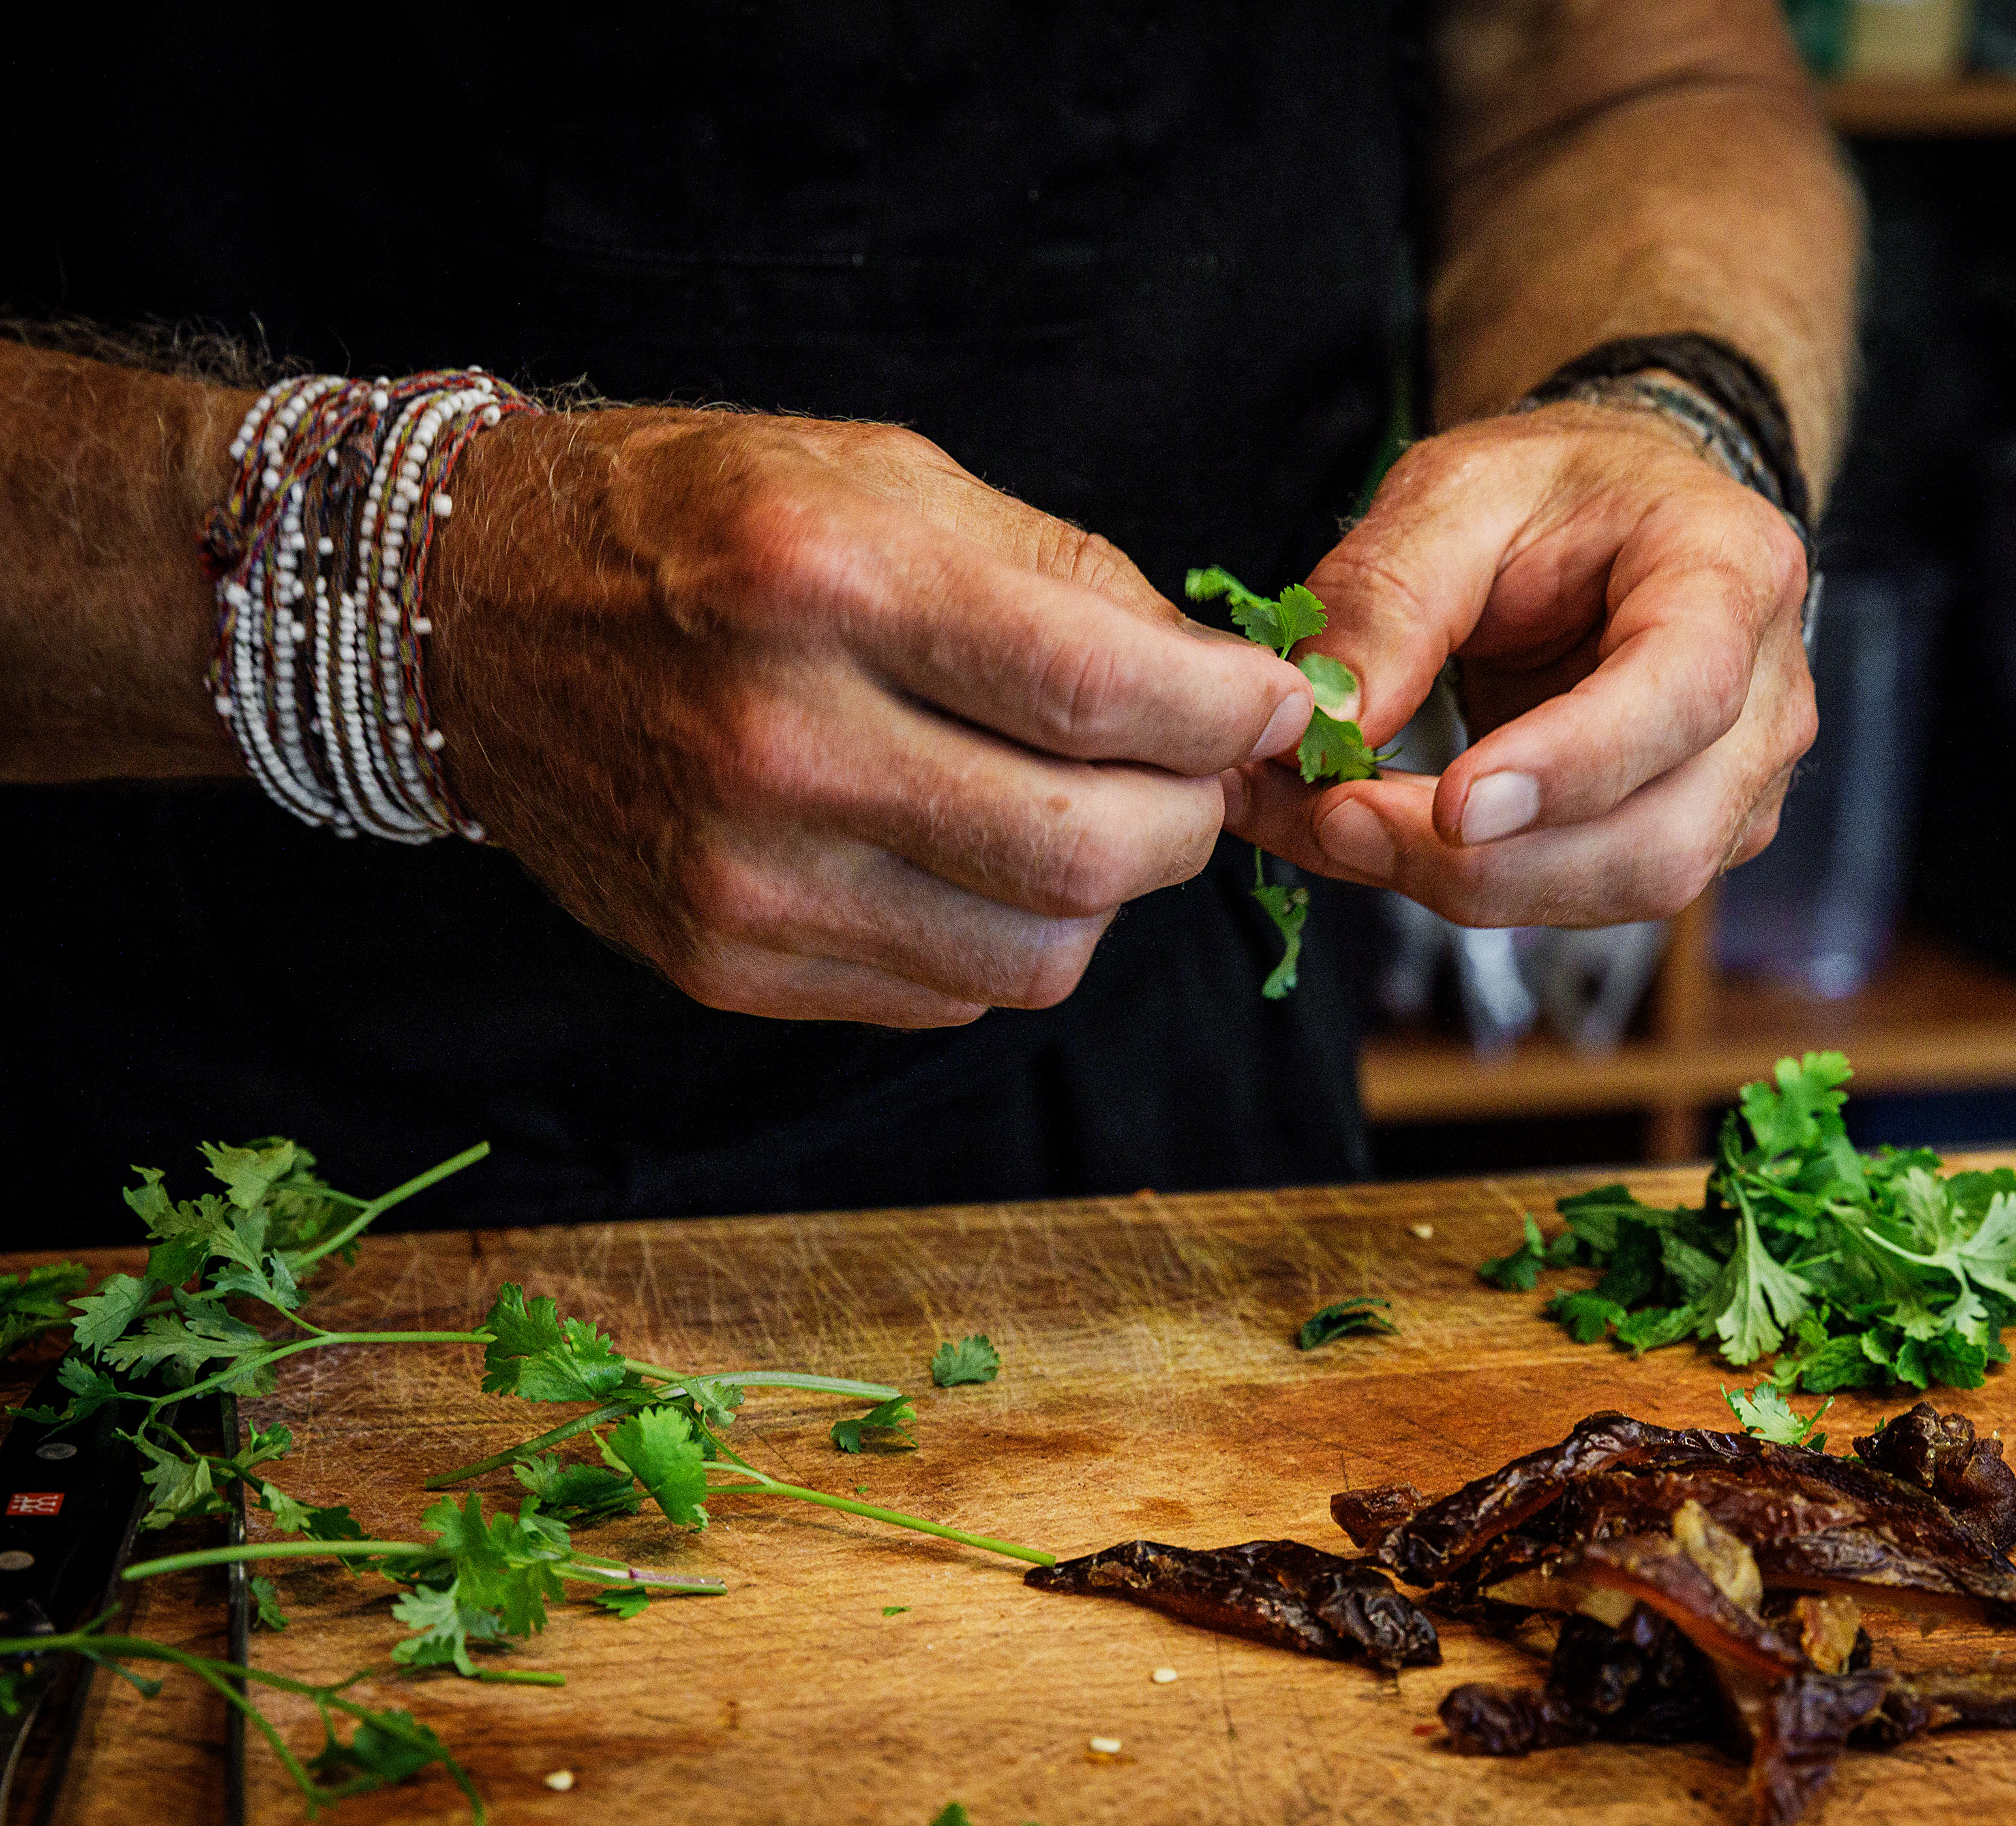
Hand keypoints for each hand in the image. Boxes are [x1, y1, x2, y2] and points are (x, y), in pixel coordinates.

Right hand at [426, 410, 1311, 1024]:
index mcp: (825, 583)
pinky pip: (947, 992)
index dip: (1229, 712)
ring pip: (1036, 955)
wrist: (468, 619)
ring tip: (1078, 810)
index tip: (1275, 704)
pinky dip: (1000, 933)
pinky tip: (962, 852)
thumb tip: (1219, 681)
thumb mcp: (880, 473)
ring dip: (1104, 891)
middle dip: (1191, 816)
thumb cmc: (696, 525)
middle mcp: (778, 745)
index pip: (1100, 691)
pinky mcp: (724, 965)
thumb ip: (1063, 574)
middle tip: (1196, 770)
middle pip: (1086, 852)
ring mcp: (744, 879)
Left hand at [1225, 403, 1815, 927]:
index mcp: (1732, 570)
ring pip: (1622, 890)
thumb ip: (1386, 600)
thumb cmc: (1556, 492)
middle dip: (1487, 864)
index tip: (1452, 807)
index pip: (1685, 693)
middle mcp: (1765, 696)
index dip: (1569, 767)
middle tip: (1335, 819)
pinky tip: (1380, 839)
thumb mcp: (1452, 494)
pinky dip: (1468, 885)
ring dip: (1463, 885)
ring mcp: (1737, 784)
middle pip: (1659, 839)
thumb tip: (1325, 728)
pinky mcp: (1686, 837)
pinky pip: (1583, 897)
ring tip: (1331, 825)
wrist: (1618, 517)